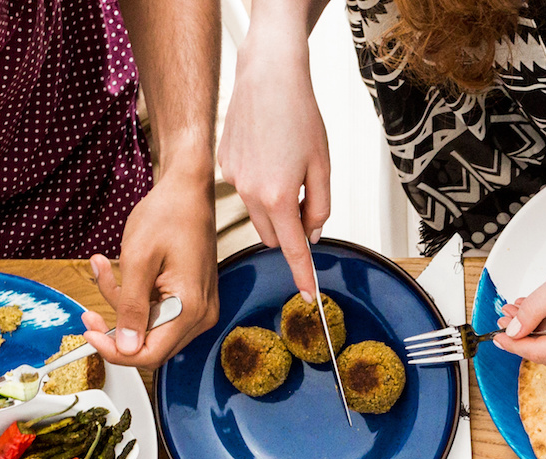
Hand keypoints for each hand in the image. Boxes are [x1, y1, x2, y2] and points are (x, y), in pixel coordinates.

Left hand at [80, 167, 218, 367]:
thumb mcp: (138, 260)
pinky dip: (133, 296)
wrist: (187, 192)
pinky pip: (156, 312)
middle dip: (116, 328)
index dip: (116, 351)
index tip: (90, 333)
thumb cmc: (167, 216)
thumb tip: (127, 347)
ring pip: (150, 328)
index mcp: (190, 309)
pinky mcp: (190, 300)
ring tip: (101, 267)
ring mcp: (197, 308)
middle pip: (151, 345)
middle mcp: (200, 316)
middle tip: (88, 311)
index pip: (150, 354)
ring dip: (120, 305)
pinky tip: (115, 267)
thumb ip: (132, 307)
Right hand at [221, 30, 330, 300]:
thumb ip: (319, 207)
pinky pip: (244, 189)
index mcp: (279, 196)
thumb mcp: (322, 166)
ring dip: (273, 207)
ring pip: (257, 214)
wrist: (267, 77)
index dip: (303, 274)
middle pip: (272, 236)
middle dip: (288, 230)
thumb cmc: (298, 115)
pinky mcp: (223, 164)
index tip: (307, 295)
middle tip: (305, 197)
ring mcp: (233, 179)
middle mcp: (250, 192)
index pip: (292, 249)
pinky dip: (258, 184)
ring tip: (286, 168)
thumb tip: (312, 235)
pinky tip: (268, 153)